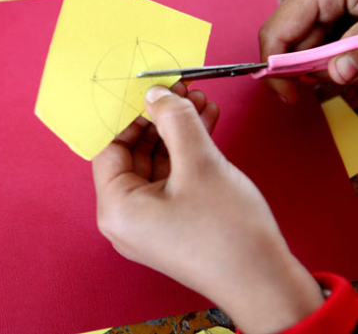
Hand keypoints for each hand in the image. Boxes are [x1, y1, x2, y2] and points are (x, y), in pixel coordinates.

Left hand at [92, 84, 323, 332]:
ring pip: (158, 165)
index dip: (131, 116)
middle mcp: (125, 219)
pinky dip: (187, 155)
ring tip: (200, 102)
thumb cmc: (228, 231)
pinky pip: (172, 180)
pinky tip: (207, 126)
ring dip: (178, 133)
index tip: (151, 93)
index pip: (110, 149)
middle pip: (135, 155)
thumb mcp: (199, 163)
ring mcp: (149, 223)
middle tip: (181, 92)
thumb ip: (174, 120)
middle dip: (161, 121)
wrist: (265, 283)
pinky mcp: (172, 224)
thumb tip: (155, 94)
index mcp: (116, 209)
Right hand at [259, 0, 357, 103]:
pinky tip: (346, 44)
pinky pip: (309, 39)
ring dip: (325, 60)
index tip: (290, 96)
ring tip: (354, 51)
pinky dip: (328, 51)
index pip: (275, 34)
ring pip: (300, 45)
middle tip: (349, 67)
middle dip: (316, 65)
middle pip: (289, 44)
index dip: (276, 69)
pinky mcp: (310, 3)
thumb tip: (340, 74)